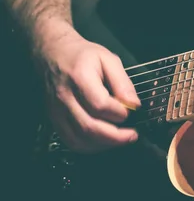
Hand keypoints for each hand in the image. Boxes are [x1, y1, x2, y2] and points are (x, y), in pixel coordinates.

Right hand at [33, 20, 140, 152]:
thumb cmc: (83, 56)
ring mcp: (57, 111)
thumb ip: (123, 82)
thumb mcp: (109, 59)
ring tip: (121, 140)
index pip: (99, 105)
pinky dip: (90, 147)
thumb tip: (134, 105)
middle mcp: (65, 97)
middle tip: (132, 135)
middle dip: (115, 136)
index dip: (119, 113)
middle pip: (89, 127)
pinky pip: (71, 141)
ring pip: (79, 139)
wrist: (53, 54)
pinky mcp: (54, 119)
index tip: (131, 111)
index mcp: (79, 78)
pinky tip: (104, 142)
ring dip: (103, 144)